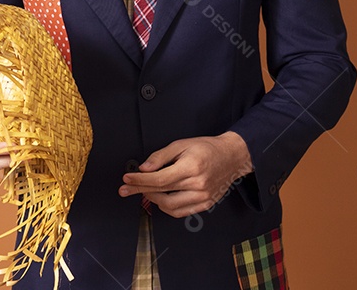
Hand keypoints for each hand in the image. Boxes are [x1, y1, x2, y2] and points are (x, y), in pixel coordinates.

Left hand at [118, 132, 253, 217]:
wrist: (231, 157)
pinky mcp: (205, 204)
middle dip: (140, 190)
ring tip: (145, 191)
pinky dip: (167, 207)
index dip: (140, 181)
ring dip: (153, 200)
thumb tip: (144, 168)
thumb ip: (160, 157)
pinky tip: (160, 198)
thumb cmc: (207, 148)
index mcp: (191, 167)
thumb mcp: (181, 144)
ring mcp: (203, 197)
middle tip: (125, 189)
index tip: (127, 179)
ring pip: (169, 206)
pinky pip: (180, 212)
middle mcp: (198, 184)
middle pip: (161, 192)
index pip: (159, 178)